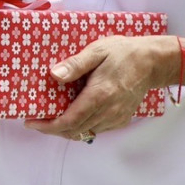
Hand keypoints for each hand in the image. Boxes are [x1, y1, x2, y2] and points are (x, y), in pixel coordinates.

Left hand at [28, 34, 179, 141]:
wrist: (153, 62)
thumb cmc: (123, 53)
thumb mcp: (97, 51)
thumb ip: (75, 64)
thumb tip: (53, 75)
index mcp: (100, 95)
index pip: (69, 121)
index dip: (48, 126)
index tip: (31, 123)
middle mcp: (109, 111)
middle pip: (74, 131)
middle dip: (52, 129)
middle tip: (36, 121)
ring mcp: (117, 117)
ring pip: (85, 133)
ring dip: (66, 129)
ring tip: (51, 118)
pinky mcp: (122, 119)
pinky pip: (97, 129)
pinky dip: (81, 127)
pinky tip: (72, 115)